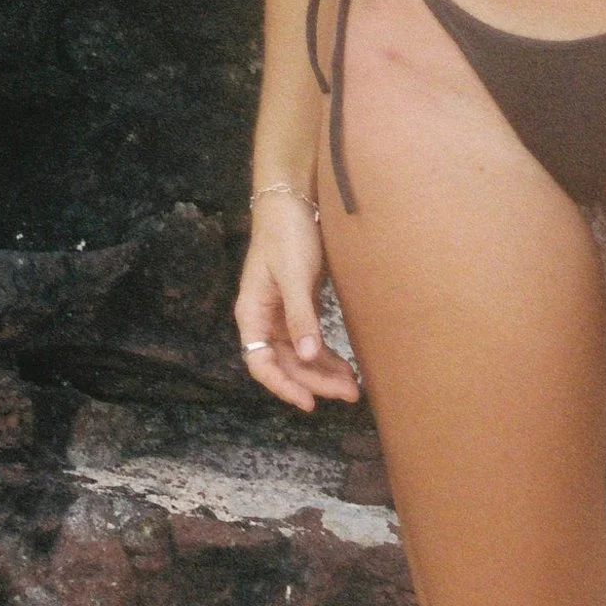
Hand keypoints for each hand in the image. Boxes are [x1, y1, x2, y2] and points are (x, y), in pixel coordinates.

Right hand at [234, 197, 362, 411]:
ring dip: (324, 372)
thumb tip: (308, 356)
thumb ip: (300, 316)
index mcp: (251, 314)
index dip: (283, 386)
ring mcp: (281, 315)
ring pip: (301, 355)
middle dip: (315, 382)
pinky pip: (311, 340)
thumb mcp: (293, 275)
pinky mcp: (300, 307)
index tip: (308, 402)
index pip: (260, 363)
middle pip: (286, 363)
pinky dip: (327, 355)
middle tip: (349, 394)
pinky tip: (345, 366)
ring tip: (353, 387)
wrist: (292, 203)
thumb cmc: (286, 235)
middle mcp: (264, 320)